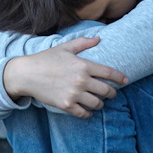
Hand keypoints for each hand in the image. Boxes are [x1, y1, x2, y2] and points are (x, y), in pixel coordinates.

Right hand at [3, 37, 128, 118]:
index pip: (109, 73)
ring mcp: (74, 94)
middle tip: (111, 93)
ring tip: (99, 102)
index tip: (125, 81)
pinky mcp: (66, 105)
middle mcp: (81, 80)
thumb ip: (83, 43)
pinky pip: (84, 113)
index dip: (120, 78)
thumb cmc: (45, 59)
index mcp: (83, 65)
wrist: (26, 74)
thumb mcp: (64, 47)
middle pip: (106, 91)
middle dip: (112, 93)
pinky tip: (88, 111)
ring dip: (100, 104)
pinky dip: (88, 113)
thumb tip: (98, 38)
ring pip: (97, 103)